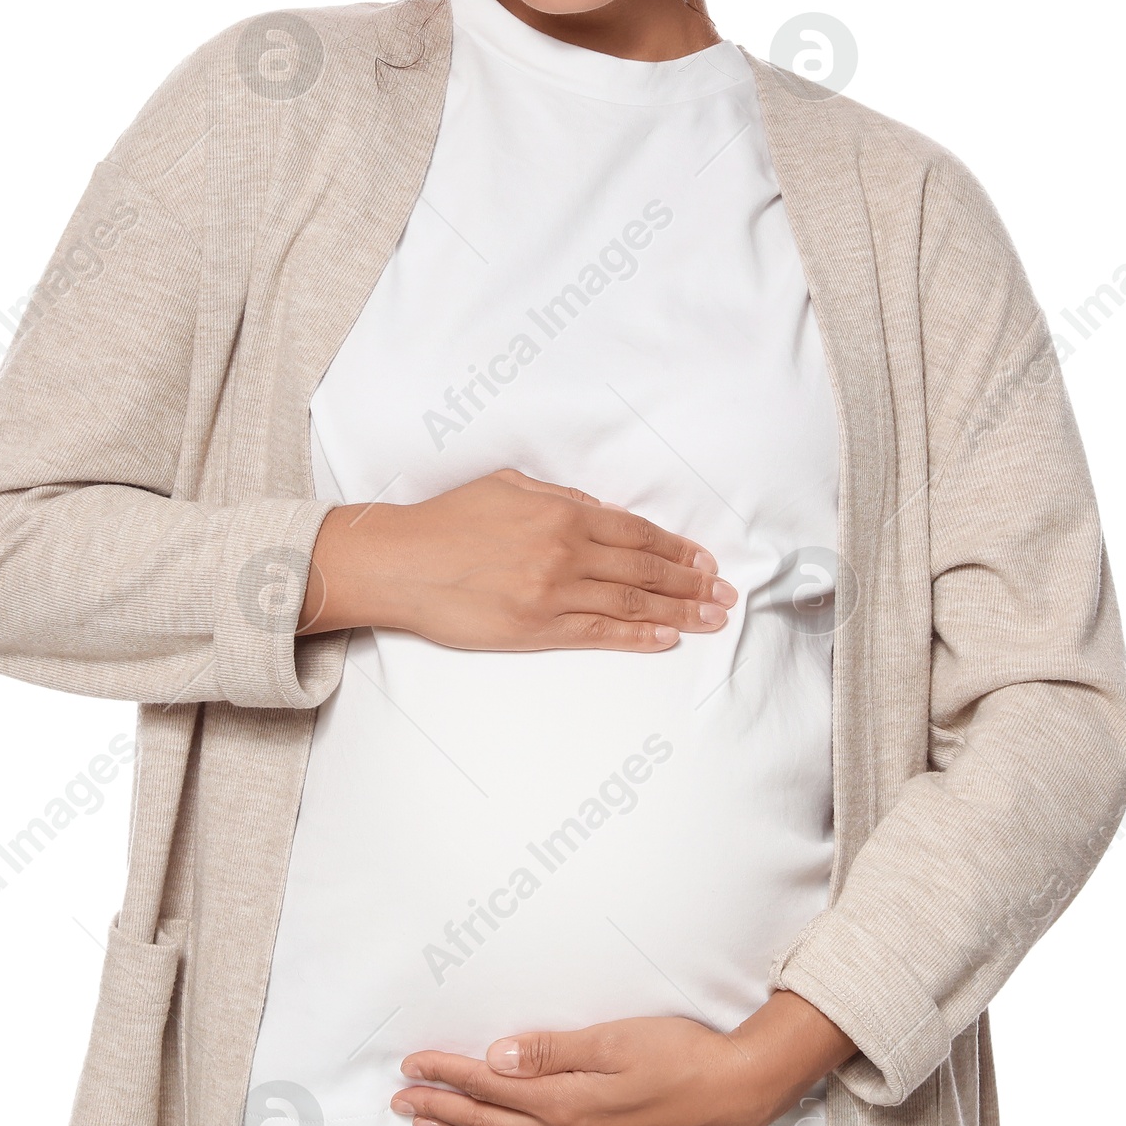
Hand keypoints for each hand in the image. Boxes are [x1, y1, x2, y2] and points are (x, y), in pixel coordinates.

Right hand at [299, 468, 735, 653]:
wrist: (401, 563)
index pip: (635, 532)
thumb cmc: (449, 520)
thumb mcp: (508, 485)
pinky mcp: (535, 630)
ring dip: (677, 612)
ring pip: (630, 604)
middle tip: (724, 595)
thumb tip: (601, 509)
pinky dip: (636, 638)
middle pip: (643, 570)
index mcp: (562, 514)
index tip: (704, 560)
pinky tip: (665, 640)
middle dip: (690, 583)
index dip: (676, 548)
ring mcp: (553, 595)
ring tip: (710, 619)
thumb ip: (559, 496)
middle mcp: (565, 553)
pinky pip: (597, 634)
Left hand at [388, 993, 854, 1125]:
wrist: (731, 1091)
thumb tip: (497, 1056)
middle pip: (488, 1125)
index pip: (490, 1087)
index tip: (412, 1064)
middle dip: (441, 1110)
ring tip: (430, 1122)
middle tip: (400, 1102)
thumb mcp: (615, 1039)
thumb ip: (553, 1050)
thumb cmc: (678, 1054)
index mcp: (567, 1104)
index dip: (447, 1075)